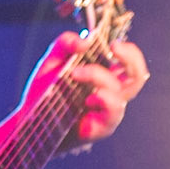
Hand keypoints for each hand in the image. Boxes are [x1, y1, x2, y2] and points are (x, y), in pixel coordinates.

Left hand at [20, 32, 148, 152]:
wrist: (31, 118)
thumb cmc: (46, 90)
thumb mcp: (53, 60)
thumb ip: (66, 43)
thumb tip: (85, 41)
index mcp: (105, 75)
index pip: (131, 62)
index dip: (129, 51)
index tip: (113, 44)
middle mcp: (112, 93)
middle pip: (138, 76)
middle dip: (131, 58)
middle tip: (113, 47)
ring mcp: (109, 111)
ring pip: (122, 91)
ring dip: (99, 76)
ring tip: (75, 73)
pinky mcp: (103, 127)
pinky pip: (114, 111)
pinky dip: (104, 99)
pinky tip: (88, 98)